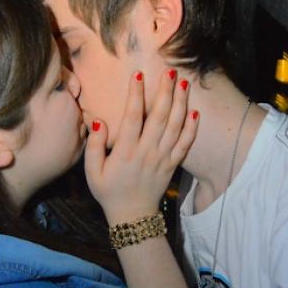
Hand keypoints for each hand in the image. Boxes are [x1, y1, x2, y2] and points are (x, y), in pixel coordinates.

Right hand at [84, 70, 198, 224]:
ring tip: (184, 83)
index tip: (139, 75)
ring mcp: (162, 158)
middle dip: (165, 91)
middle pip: (159, 117)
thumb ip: (94, 146)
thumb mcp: (92, 172)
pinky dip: (192, 128)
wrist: (133, 217)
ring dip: (181, 103)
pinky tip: (195, 111)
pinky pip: (185, 144)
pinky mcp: (172, 165)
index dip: (136, 95)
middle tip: (170, 70)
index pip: (132, 118)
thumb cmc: (109, 192)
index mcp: (125, 152)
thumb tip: (99, 121)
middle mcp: (147, 152)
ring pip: (175, 126)